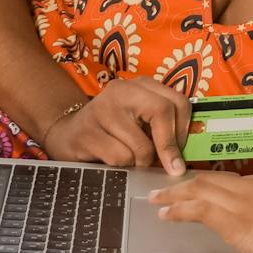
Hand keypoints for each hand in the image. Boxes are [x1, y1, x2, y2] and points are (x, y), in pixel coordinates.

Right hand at [43, 78, 191, 173]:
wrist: (67, 133)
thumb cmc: (113, 130)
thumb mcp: (140, 122)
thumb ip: (163, 129)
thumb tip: (185, 157)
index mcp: (141, 85)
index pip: (178, 102)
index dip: (184, 131)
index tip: (181, 152)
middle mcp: (122, 90)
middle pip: (162, 114)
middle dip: (168, 147)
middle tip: (169, 166)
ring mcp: (102, 109)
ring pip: (141, 144)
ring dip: (141, 161)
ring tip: (131, 158)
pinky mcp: (87, 132)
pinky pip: (120, 157)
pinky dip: (122, 165)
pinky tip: (111, 158)